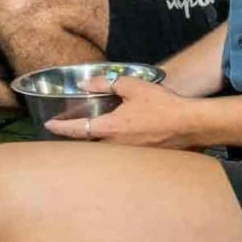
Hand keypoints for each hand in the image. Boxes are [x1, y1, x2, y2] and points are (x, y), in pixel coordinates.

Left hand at [43, 75, 204, 149]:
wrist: (192, 124)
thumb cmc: (162, 105)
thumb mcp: (131, 86)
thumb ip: (106, 84)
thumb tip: (86, 84)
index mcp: (111, 128)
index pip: (78, 130)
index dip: (61, 127)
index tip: (49, 125)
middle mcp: (117, 145)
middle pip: (89, 144)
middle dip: (78, 138)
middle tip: (69, 129)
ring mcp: (131, 155)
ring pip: (105, 151)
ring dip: (96, 143)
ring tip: (91, 133)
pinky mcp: (143, 158)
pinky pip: (122, 153)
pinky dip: (114, 147)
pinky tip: (120, 138)